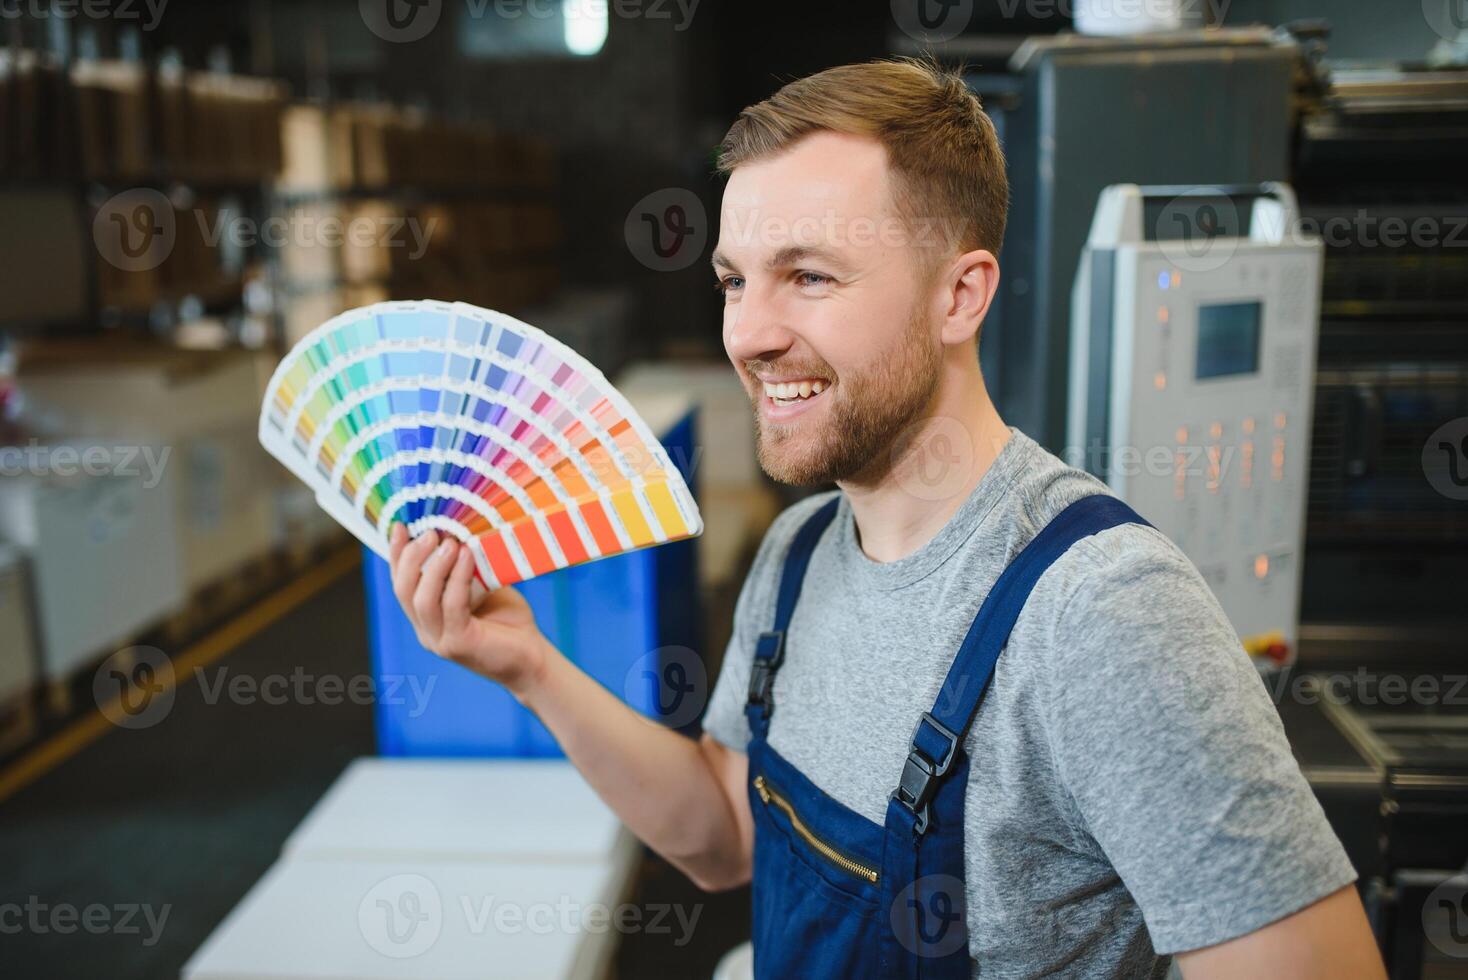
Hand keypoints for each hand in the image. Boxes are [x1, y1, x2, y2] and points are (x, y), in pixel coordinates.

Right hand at [388, 524, 549, 698]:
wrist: (532, 658)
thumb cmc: (507, 620)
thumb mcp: (481, 588)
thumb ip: (464, 569)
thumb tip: (459, 531)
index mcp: (425, 617)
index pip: (400, 583)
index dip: (396, 554)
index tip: (400, 526)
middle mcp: (426, 630)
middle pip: (403, 590)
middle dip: (411, 557)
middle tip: (432, 532)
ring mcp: (440, 641)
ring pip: (422, 600)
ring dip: (435, 567)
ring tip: (450, 542)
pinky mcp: (459, 645)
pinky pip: (452, 606)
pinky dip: (458, 579)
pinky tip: (468, 557)